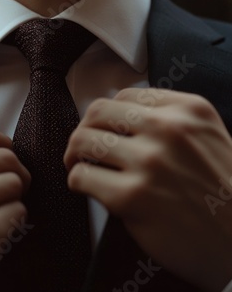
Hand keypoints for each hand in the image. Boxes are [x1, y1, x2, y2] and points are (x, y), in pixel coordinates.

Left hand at [64, 88, 231, 291]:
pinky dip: (77, 181)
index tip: (103, 127)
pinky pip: (82, 177)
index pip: (126, 95)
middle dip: (84, 128)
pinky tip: (86, 188)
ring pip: (84, 140)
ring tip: (79, 165)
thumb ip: (171, 120)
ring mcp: (150, 162)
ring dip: (74, 154)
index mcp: (188, 110)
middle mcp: (168, 129)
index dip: (108, 113)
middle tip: (82, 146)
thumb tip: (122, 117)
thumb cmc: (225, 196)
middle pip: (98, 112)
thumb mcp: (209, 138)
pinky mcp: (132, 197)